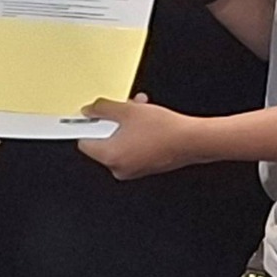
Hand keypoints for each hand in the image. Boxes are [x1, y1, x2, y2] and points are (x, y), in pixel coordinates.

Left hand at [78, 95, 202, 178]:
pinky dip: (136, 133)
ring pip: (120, 141)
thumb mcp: (127, 110)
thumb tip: (91, 110)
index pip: (84, 142)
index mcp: (109, 156)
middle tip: (121, 108)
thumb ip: (103, 108)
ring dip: (126, 123)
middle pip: (103, 140)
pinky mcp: (146, 166)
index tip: (89, 116)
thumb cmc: (164, 130)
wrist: (193, 140)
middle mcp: (119, 167)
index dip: (87, 125)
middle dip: (112, 121)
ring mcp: (133, 169)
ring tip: (138, 109)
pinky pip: (133, 147)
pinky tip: (147, 119)